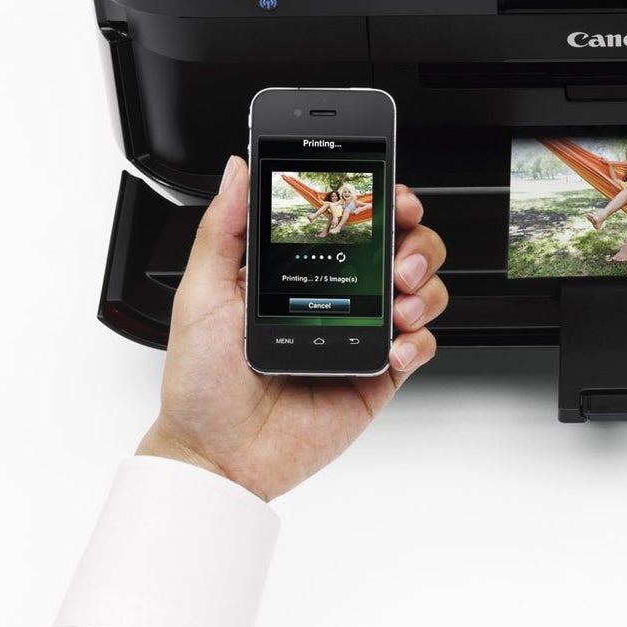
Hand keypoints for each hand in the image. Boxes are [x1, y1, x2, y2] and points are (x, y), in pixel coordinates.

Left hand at [138, 156, 447, 501]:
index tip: (390, 194)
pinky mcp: (378, 376)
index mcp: (301, 270)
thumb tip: (238, 171)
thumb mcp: (202, 293)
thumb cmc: (202, 383)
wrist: (216, 455)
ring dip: (424, 288)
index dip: (382, 201)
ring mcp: (362, 336)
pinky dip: (418, 340)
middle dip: (417, 242)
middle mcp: (340, 298)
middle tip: (398, 256)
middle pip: (404, 249)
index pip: (355, 221)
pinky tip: (392, 348)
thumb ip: (223, 228)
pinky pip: (420, 347)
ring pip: (423, 292)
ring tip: (398, 304)